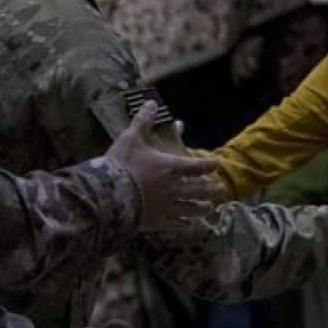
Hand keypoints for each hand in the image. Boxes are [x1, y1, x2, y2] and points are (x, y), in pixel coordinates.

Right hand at [105, 101, 223, 231]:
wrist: (108, 197)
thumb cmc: (121, 165)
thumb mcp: (131, 139)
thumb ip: (143, 121)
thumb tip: (151, 102)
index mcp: (171, 167)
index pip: (198, 166)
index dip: (209, 165)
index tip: (216, 164)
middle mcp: (174, 188)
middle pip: (200, 189)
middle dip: (212, 189)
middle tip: (219, 188)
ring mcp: (167, 207)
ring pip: (192, 209)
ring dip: (202, 208)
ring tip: (209, 208)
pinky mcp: (157, 222)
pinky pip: (175, 225)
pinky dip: (183, 224)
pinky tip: (187, 225)